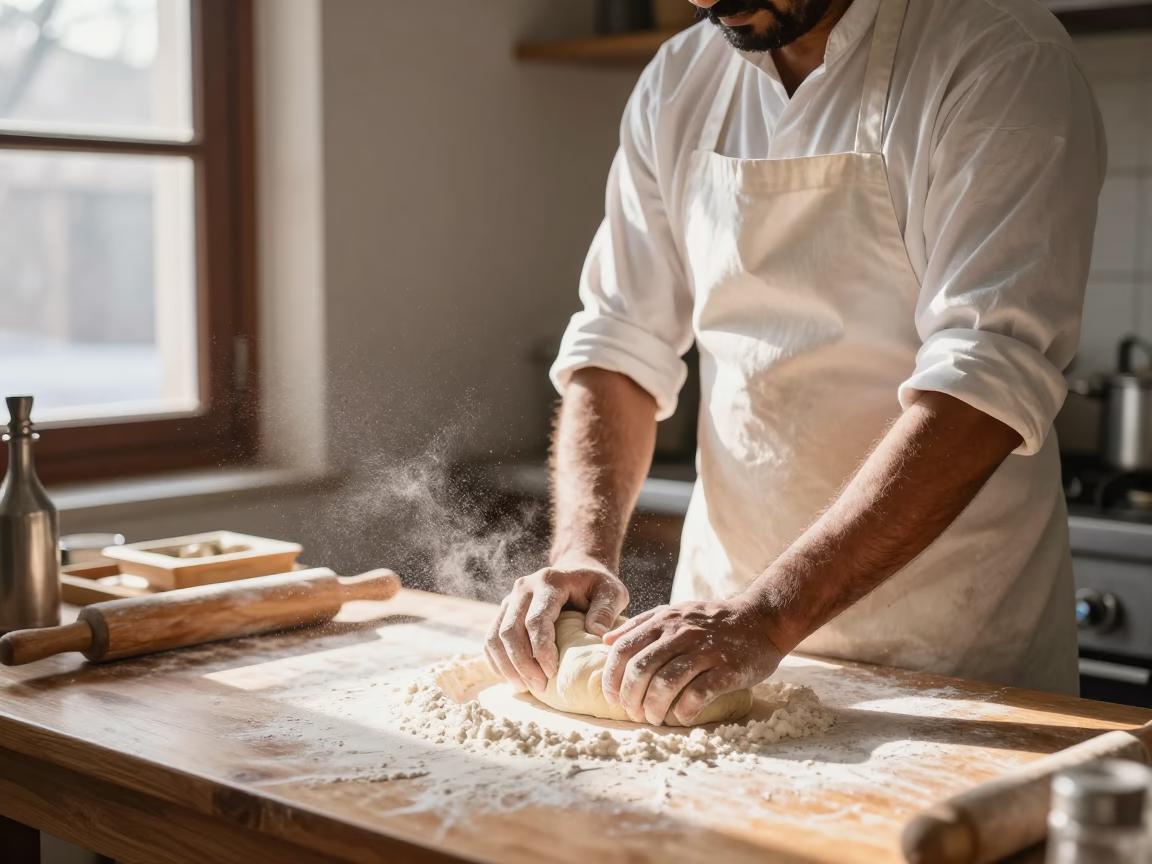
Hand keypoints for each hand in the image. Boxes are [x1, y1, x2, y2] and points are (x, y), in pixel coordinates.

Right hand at [485, 554, 628, 691]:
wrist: (578, 570)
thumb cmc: (596, 585)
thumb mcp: (612, 591)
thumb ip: (607, 609)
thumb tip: (597, 634)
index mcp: (549, 582)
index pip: (536, 620)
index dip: (541, 650)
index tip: (552, 673)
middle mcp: (523, 587)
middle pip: (510, 631)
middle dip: (522, 664)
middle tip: (539, 686)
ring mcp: (510, 598)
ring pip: (495, 636)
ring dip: (507, 666)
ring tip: (525, 687)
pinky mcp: (504, 611)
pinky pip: (490, 639)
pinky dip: (497, 661)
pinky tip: (512, 678)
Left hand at [601, 598, 783, 724]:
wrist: (761, 619)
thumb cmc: (713, 621)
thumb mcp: (674, 613)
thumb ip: (640, 625)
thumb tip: (605, 641)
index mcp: (664, 621)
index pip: (624, 648)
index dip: (612, 677)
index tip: (612, 697)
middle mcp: (680, 634)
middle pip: (640, 669)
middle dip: (631, 697)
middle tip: (633, 713)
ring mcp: (704, 651)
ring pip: (666, 683)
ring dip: (654, 707)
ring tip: (654, 718)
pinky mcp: (726, 669)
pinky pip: (698, 694)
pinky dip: (685, 710)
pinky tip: (683, 716)